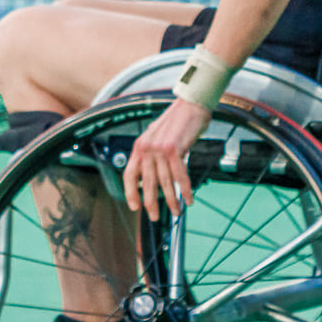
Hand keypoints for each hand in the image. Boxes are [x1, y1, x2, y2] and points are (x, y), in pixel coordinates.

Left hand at [123, 97, 214, 220]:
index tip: (135, 206)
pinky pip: (179, 176)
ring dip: (171, 200)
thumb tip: (155, 176)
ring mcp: (159, 149)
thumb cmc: (178, 122)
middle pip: (146, 183)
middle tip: (154, 217)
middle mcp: (146, 148)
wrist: (191, 104)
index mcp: (140, 146)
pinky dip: (185, 190)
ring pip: (164, 182)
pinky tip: (188, 199)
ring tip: (176, 212)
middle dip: (150, 203)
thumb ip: (153, 154)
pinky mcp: (174, 150)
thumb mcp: (157, 137)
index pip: (130, 174)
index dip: (131, 192)